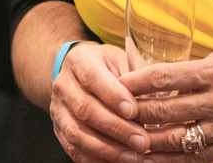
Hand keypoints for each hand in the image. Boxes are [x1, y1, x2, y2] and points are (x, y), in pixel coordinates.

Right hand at [49, 42, 151, 162]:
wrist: (80, 74)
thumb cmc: (108, 67)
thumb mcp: (121, 61)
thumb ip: (134, 80)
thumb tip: (155, 104)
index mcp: (79, 61)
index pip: (92, 77)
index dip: (113, 96)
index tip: (133, 111)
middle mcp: (63, 85)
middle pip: (85, 109)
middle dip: (115, 128)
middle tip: (141, 141)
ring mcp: (58, 109)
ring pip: (77, 133)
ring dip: (107, 148)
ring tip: (133, 156)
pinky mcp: (59, 130)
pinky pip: (74, 150)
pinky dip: (95, 159)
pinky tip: (117, 162)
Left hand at [118, 46, 212, 160]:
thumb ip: (204, 68)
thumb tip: (169, 76)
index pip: (164, 77)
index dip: (136, 82)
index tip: (118, 85)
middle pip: (164, 110)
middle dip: (135, 114)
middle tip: (114, 114)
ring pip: (175, 138)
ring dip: (148, 140)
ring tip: (127, 140)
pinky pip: (196, 157)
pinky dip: (173, 158)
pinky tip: (156, 157)